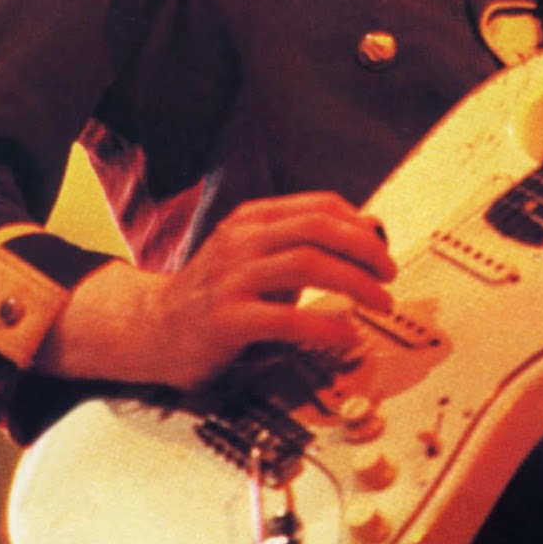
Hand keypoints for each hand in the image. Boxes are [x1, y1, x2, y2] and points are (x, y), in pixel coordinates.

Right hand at [40, 191, 394, 391]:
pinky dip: (327, 327)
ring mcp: (232, 279)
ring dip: (356, 283)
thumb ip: (304, 244)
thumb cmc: (218, 292)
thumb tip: (370, 233)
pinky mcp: (227, 321)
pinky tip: (347, 336)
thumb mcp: (258, 256)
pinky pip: (288, 318)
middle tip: (389, 275)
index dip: (359, 225)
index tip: (382, 248)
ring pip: (308, 264)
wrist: (153, 328)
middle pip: (319, 229)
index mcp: (252, 220)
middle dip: (365, 250)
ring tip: (379, 302)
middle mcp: (241, 241)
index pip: (319, 206)